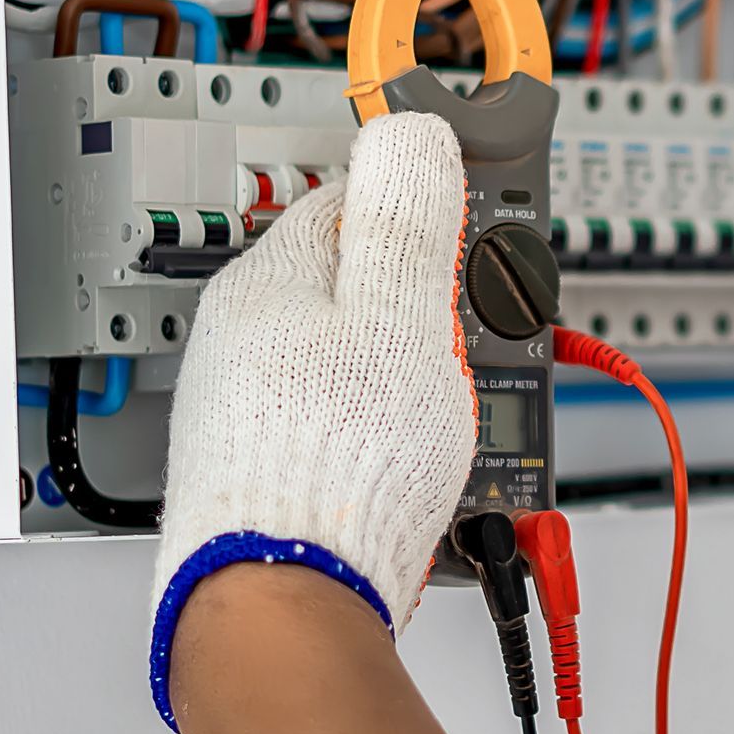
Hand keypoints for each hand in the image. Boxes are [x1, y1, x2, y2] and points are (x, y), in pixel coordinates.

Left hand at [148, 112, 473, 726]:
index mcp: (274, 281)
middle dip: (436, 312)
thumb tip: (411, 131)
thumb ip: (409, 220)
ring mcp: (253, 407)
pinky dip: (392, 434)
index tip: (483, 230)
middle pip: (366, 289)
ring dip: (420, 380)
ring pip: (360, 362)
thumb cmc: (338, 467)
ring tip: (456, 419)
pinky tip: (415, 465)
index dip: (434, 209)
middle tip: (482, 344)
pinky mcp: (271, 467)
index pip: (360, 200)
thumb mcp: (402, 318)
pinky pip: (349, 423)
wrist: (287, 601)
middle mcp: (249, 338)